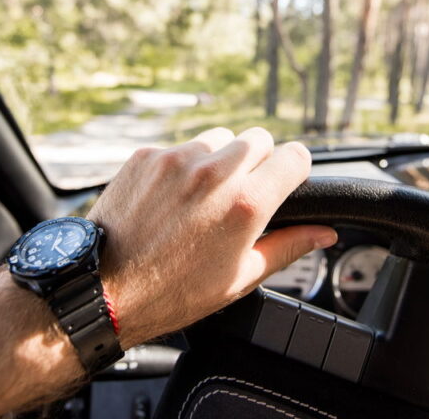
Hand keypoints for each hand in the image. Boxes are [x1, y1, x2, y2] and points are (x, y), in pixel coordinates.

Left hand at [89, 127, 336, 347]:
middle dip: (259, 162)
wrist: (105, 288)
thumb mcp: (241, 277)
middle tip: (242, 195)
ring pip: (219, 138)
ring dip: (220, 159)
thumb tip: (323, 233)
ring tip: (203, 198)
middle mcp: (215, 173)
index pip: (296, 156)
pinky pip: (180, 148)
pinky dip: (182, 165)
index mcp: (247, 204)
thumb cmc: (173, 292)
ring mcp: (178, 160)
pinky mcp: (147, 156)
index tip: (286, 183)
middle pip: (260, 139)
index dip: (295, 171)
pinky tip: (171, 198)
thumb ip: (288, 246)